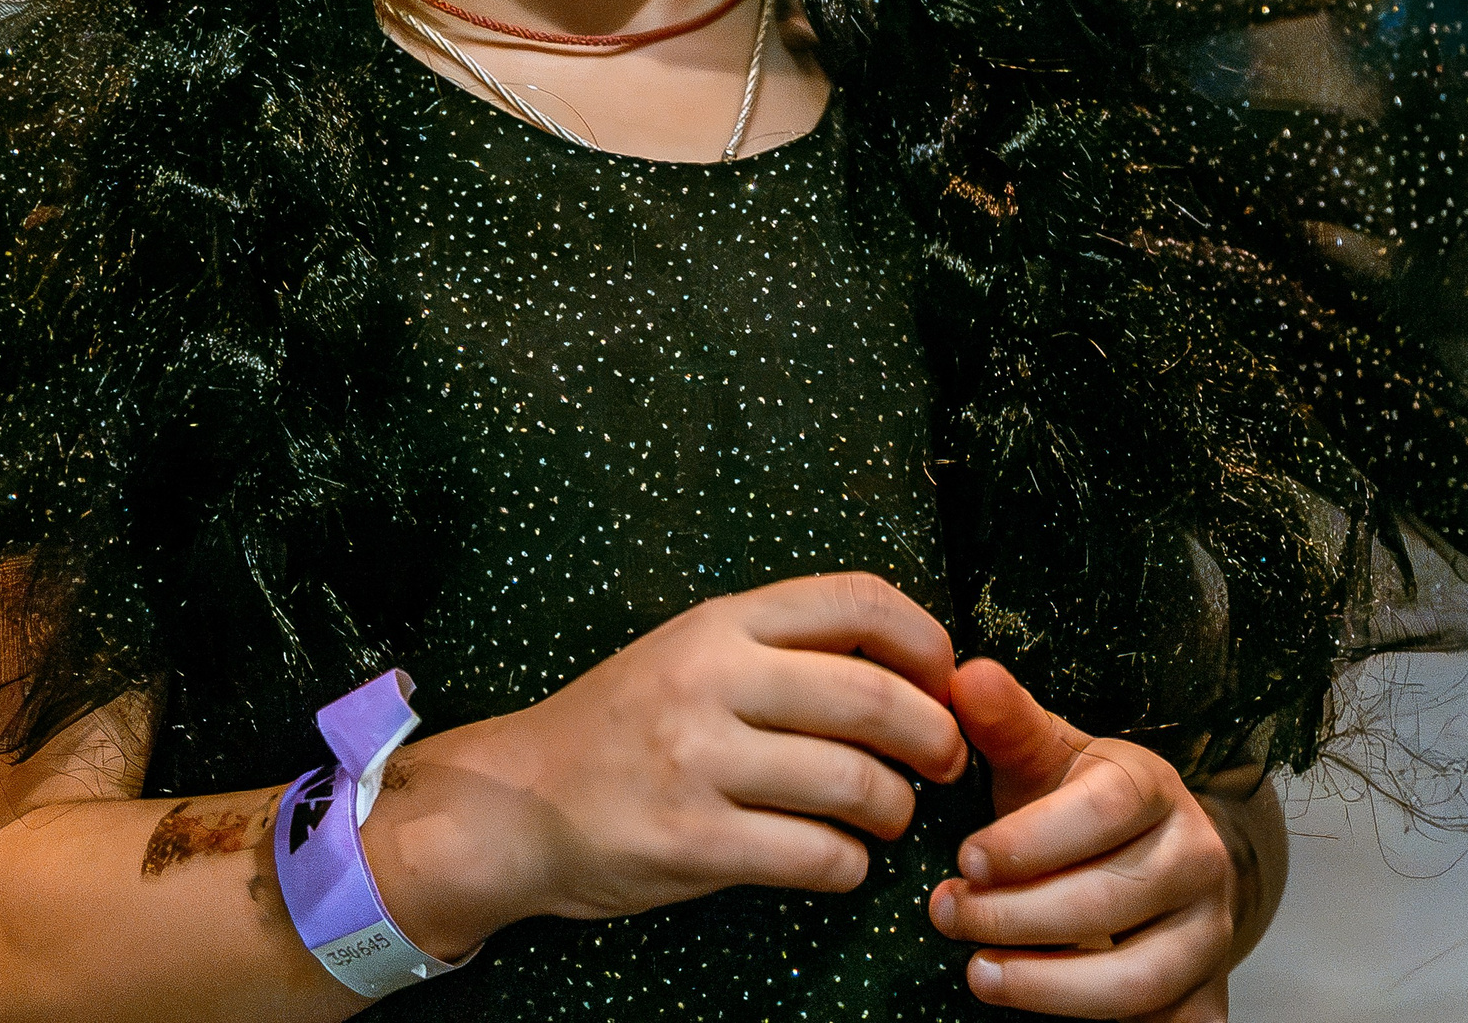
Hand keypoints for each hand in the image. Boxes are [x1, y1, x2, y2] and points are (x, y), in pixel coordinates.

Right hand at [366, 573, 967, 955]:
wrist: (520, 799)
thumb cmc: (625, 723)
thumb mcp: (694, 649)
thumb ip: (782, 648)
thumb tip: (908, 663)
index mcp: (723, 621)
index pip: (859, 601)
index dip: (927, 641)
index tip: (947, 679)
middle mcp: (714, 678)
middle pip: (876, 697)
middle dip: (936, 737)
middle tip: (945, 762)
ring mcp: (700, 760)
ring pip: (855, 782)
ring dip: (894, 809)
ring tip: (887, 815)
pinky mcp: (691, 841)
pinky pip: (815, 856)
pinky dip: (849, 865)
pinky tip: (839, 860)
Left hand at [929, 660, 1250, 1017]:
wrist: (1156, 861)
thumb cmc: (1082, 805)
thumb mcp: (1047, 758)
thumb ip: (1007, 723)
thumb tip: (965, 675)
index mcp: (1155, 787)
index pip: (1102, 810)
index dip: (1031, 839)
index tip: (966, 858)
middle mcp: (1197, 858)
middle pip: (1109, 898)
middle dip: (1015, 914)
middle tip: (948, 914)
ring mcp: (1208, 934)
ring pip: (1135, 977)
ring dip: (1047, 984)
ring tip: (978, 972)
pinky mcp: (1204, 997)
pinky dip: (1090, 1021)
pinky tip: (1032, 1005)